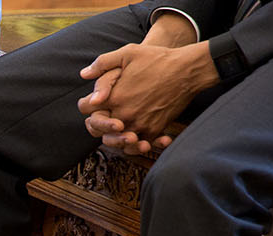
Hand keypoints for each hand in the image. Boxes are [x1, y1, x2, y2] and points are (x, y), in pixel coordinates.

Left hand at [78, 42, 219, 143]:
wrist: (188, 70)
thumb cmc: (158, 59)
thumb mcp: (127, 53)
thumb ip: (102, 63)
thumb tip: (84, 74)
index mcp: (113, 97)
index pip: (85, 108)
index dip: (86, 104)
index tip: (93, 102)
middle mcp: (123, 114)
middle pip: (98, 129)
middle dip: (98, 123)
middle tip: (105, 117)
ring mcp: (139, 124)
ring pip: (116, 141)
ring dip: (115, 137)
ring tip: (119, 128)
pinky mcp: (154, 130)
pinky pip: (139, 145)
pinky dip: (136, 144)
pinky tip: (137, 136)